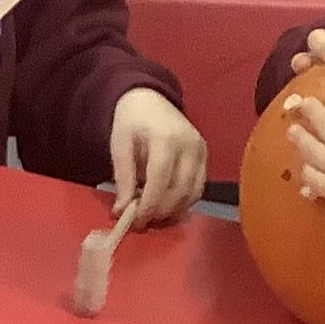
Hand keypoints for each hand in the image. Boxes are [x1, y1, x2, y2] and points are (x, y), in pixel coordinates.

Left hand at [107, 88, 206, 222]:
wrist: (150, 100)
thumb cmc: (131, 122)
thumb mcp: (119, 146)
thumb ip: (123, 178)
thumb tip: (122, 211)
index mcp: (166, 138)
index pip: (161, 179)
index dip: (149, 204)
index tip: (135, 221)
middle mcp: (190, 145)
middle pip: (180, 190)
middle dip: (159, 212)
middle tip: (140, 222)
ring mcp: (201, 151)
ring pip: (192, 194)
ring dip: (172, 211)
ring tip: (151, 215)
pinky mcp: (205, 158)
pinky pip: (198, 189)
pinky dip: (182, 203)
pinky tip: (165, 206)